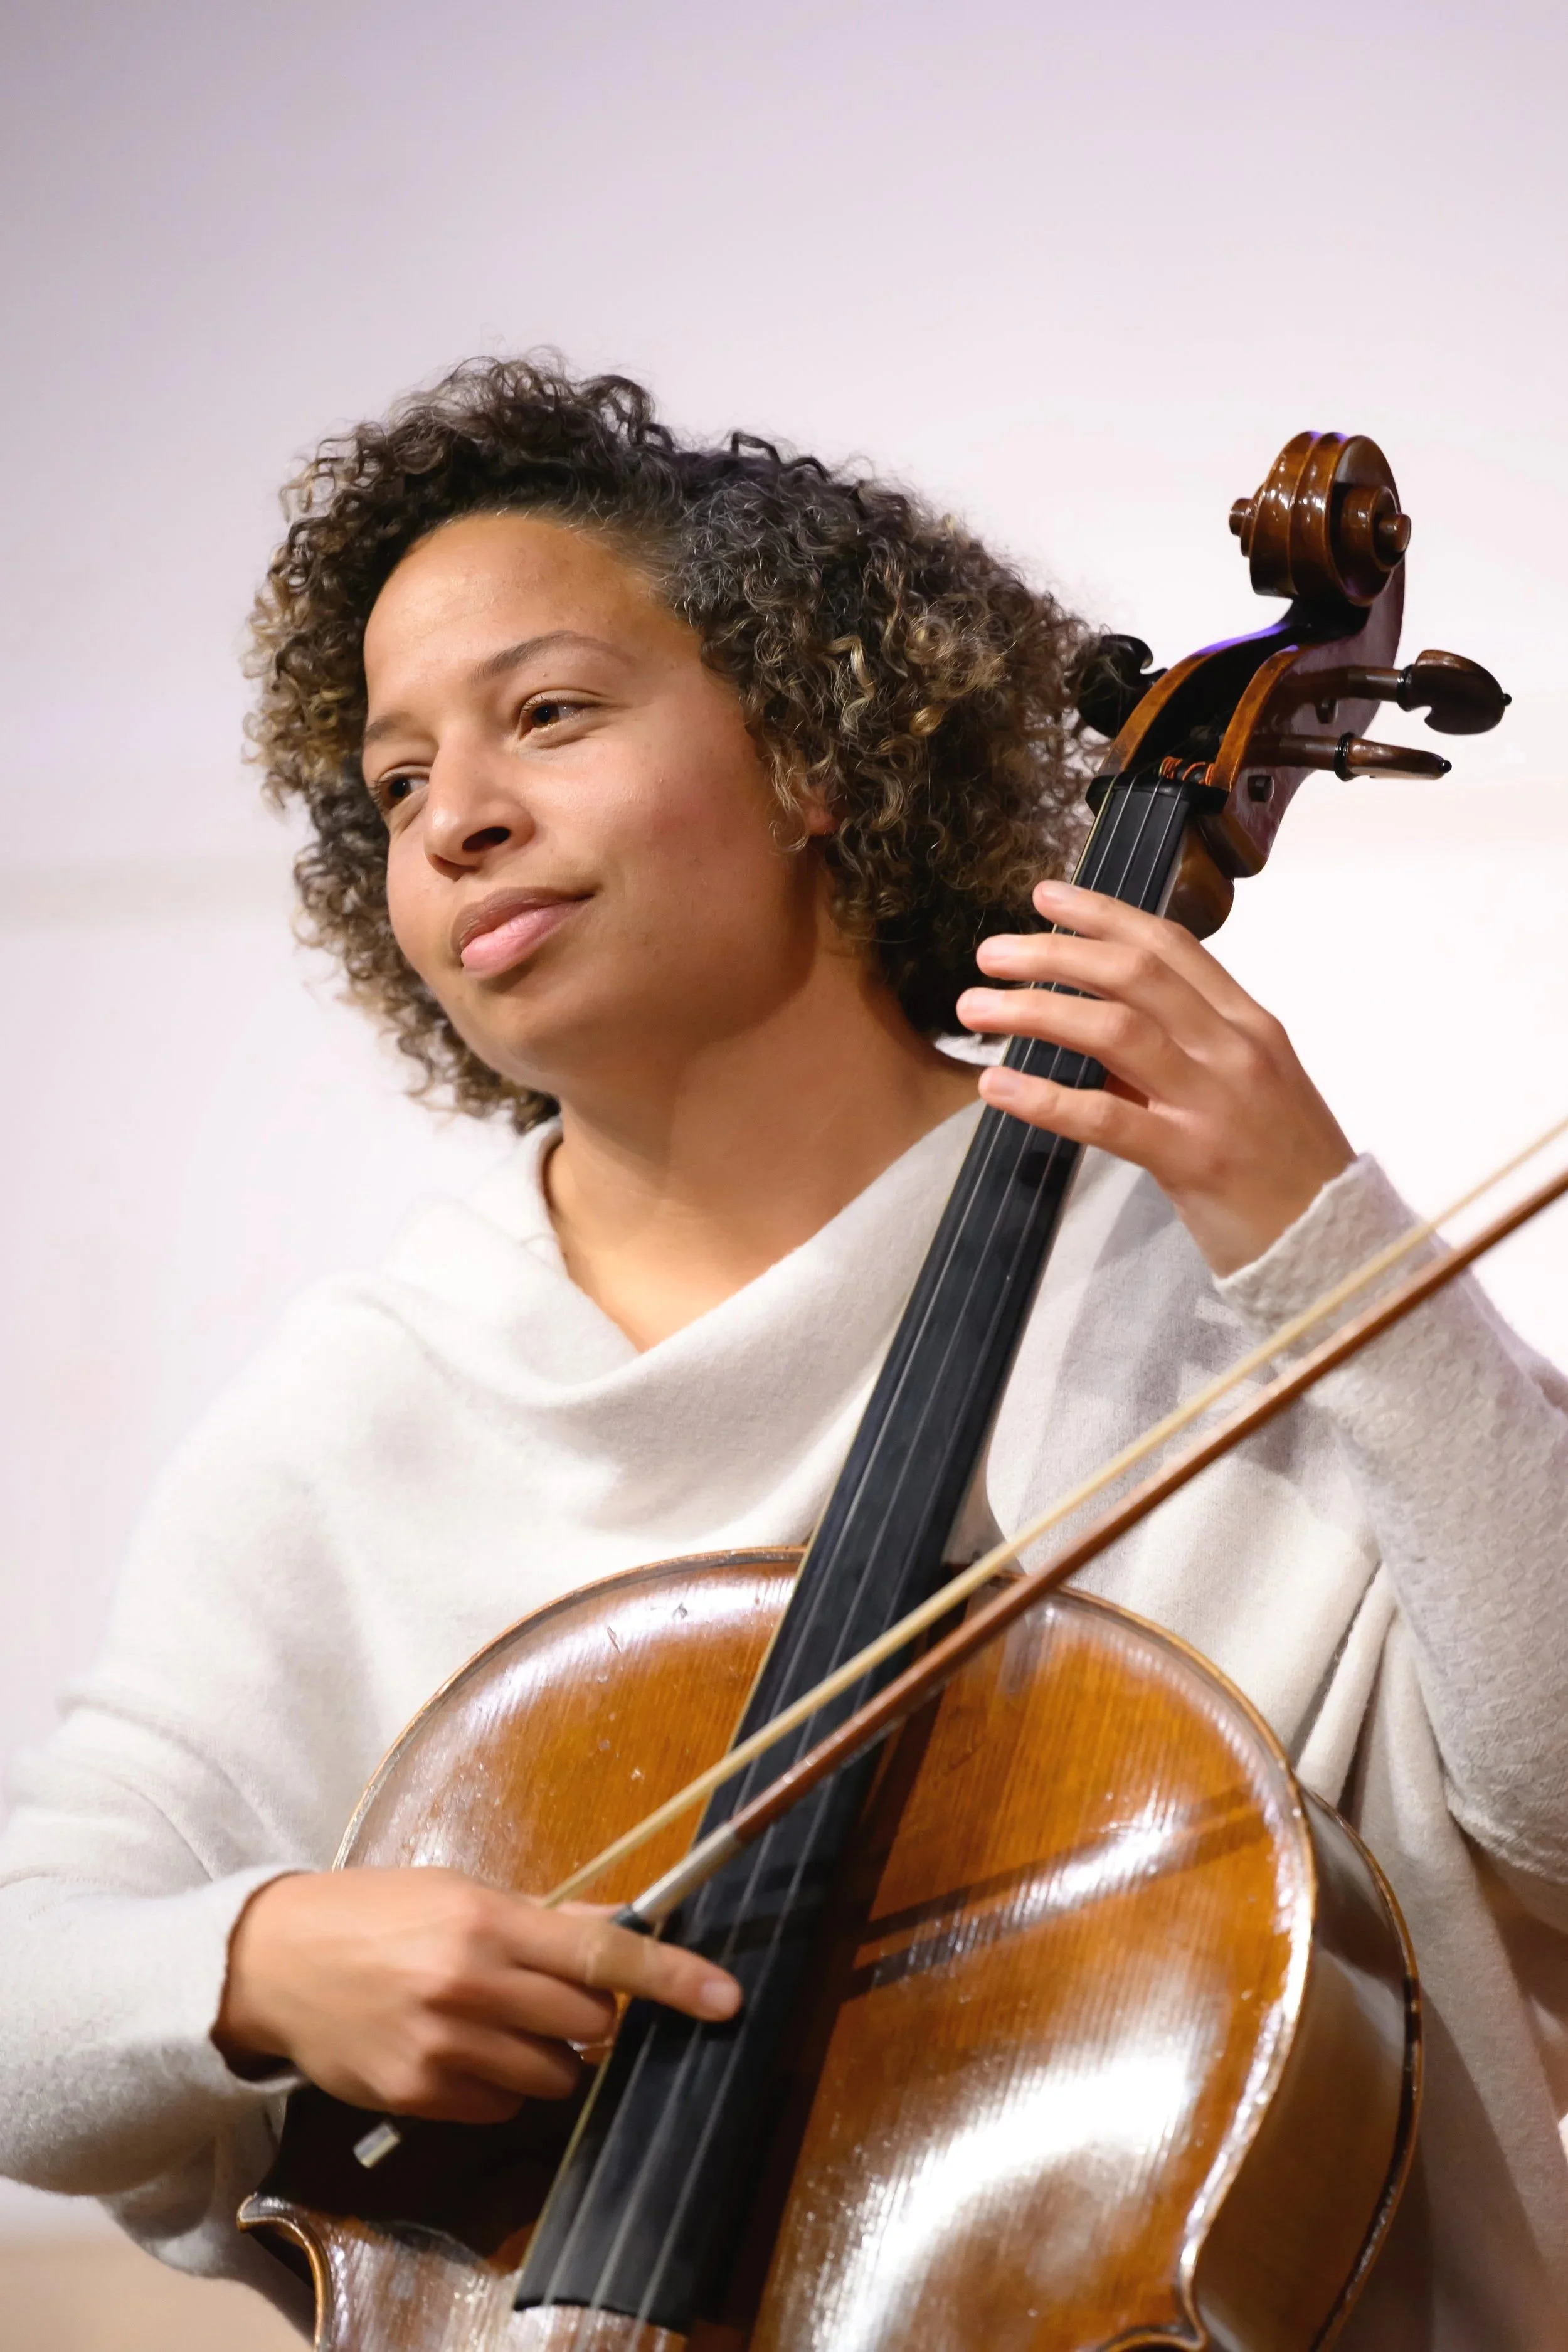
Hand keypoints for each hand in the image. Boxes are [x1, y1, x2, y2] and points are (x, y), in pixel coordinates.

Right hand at [213, 1867, 741, 2123]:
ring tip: (498, 2021)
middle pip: (589, 2026)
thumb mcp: (462, 1892)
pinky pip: (501, 2106)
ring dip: (548, 2056)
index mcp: (487, 1922)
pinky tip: (460, 2050)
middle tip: (554, 1997)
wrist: (275, 1963)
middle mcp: (471, 1985)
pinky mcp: (419, 2094)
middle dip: (592, 2018)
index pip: (601, 1955)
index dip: (671, 1978)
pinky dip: (499, 2086)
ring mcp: (444, 2047)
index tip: (724, 1998)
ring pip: (553, 2076)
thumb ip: (547, 1917)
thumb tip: (629, 1923)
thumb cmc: (377, 1914)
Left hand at [955, 880, 1353, 1276]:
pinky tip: (996, 1086)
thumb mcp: (1244, 1089)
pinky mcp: (1193, 1160)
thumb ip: (1179, 1053)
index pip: (1169, 947)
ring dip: (1035, 1010)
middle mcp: (1234, 1049)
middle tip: (991, 952)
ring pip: (1113, 1030)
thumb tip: (1096, 1028)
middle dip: (1054, 954)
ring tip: (976, 1008)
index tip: (1047, 898)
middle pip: (1132, 973)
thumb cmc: (1286, 1168)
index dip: (1103, 915)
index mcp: (1248, 1024)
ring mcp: (1215, 1102)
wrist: (1338, 1246)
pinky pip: (1105, 1118)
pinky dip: (1043, 1097)